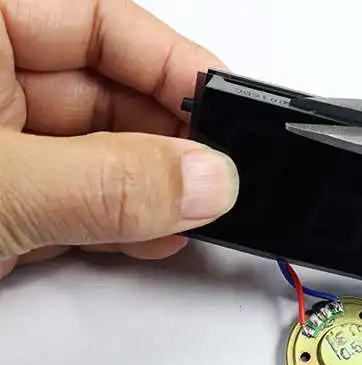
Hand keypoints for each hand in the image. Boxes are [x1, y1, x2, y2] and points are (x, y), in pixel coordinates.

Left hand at [0, 0, 238, 279]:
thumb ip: (107, 181)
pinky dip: (112, 223)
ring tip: (196, 217)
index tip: (230, 112)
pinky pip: (69, 199)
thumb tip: (208, 181)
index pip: (98, 22)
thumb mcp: (0, 188)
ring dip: (149, 192)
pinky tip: (151, 238)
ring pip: (94, 153)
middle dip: (168, 144)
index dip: (172, 65)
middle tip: (219, 182)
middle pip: (106, 94)